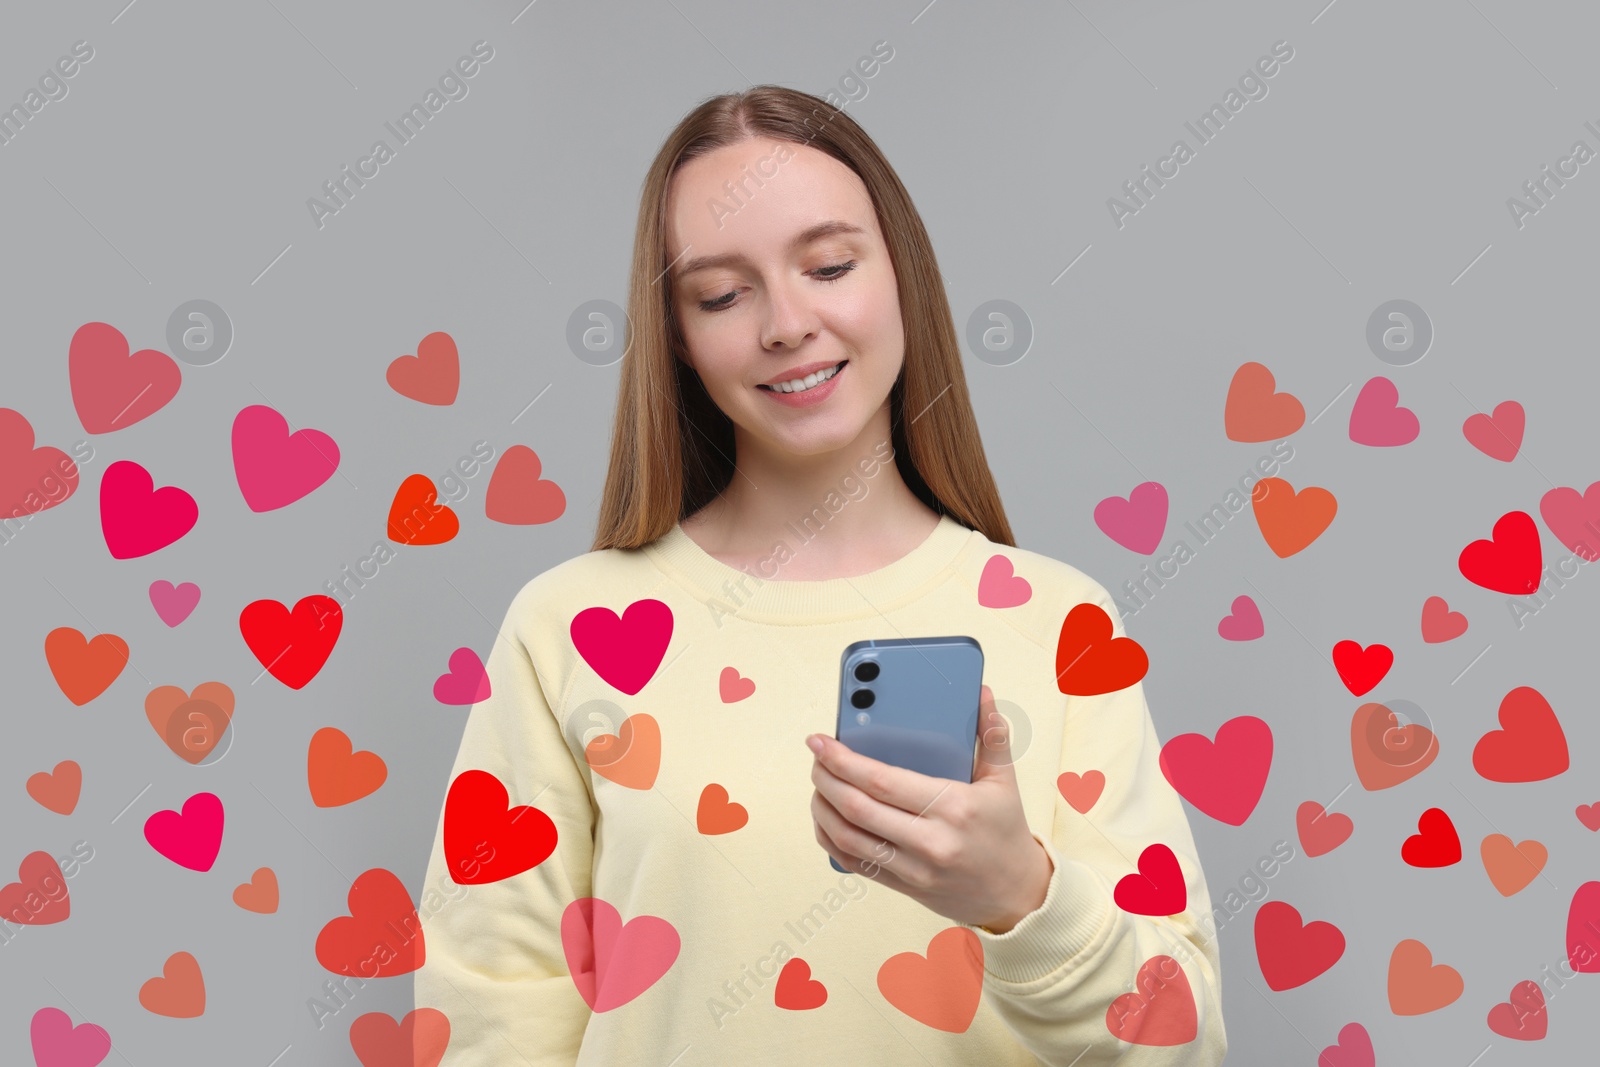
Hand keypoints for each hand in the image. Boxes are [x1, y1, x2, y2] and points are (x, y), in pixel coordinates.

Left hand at [807, 684, 1053, 931]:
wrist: (1017, 894)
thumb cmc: (1006, 831)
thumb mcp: (1004, 781)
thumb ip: (991, 735)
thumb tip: (979, 693)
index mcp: (953, 808)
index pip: (882, 781)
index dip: (843, 760)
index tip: (821, 741)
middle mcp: (930, 841)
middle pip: (857, 808)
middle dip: (825, 778)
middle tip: (815, 757)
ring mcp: (914, 869)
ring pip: (848, 838)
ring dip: (822, 807)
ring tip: (819, 783)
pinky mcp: (904, 886)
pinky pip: (854, 863)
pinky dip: (830, 839)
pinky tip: (826, 817)